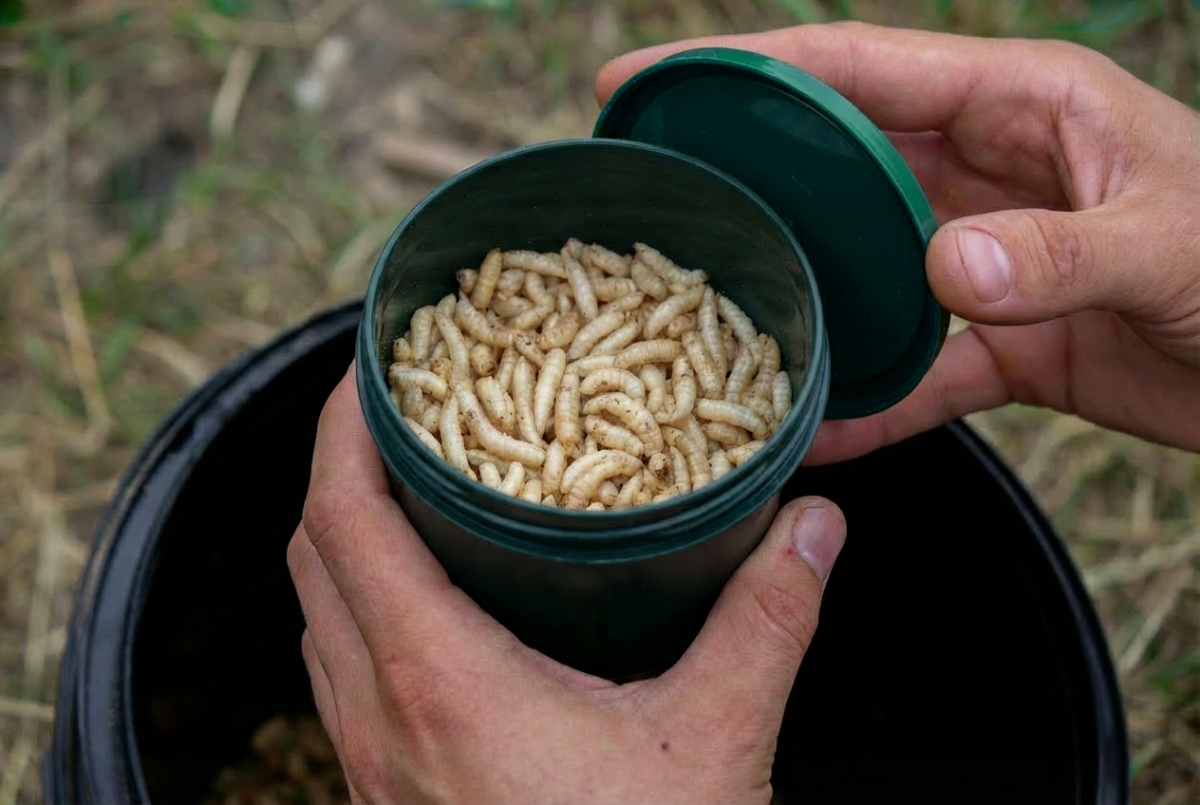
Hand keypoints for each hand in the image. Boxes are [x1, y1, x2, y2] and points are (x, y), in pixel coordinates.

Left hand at [288, 366, 845, 804]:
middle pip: (311, 554)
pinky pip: (338, 670)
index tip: (366, 370)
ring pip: (316, 614)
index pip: (340, 518)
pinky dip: (357, 607)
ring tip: (405, 489)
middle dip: (336, 467)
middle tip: (396, 414)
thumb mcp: (716, 741)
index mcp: (437, 679)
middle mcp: (377, 713)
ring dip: (341, 538)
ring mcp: (368, 759)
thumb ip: (767, 618)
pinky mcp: (381, 791)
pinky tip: (425, 604)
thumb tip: (813, 525)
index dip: (336, 429)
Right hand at [597, 22, 1199, 459]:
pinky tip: (818, 435)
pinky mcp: (1003, 340)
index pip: (860, 69)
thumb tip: (940, 267)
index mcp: (1019, 105)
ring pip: (864, 268)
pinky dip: (872, 403)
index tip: (654, 78)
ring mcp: (988, 260)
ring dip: (800, 294)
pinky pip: (917, 370)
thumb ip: (1056, 251)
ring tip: (709, 314)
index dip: (752, 68)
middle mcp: (987, 172)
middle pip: (840, 164)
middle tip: (652, 190)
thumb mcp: (1168, 242)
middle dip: (749, 174)